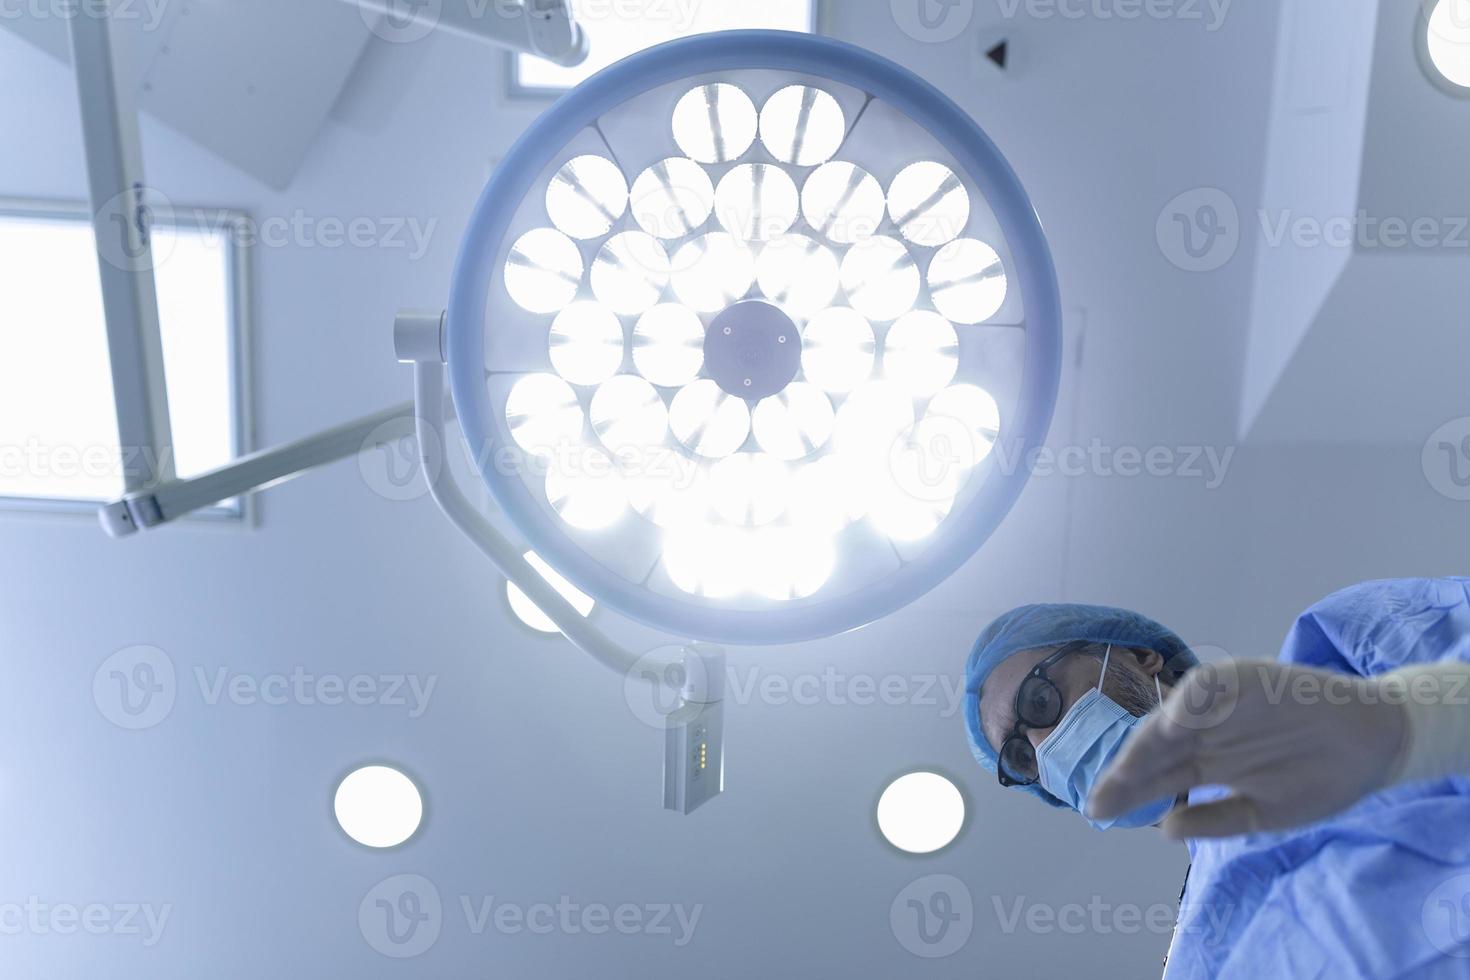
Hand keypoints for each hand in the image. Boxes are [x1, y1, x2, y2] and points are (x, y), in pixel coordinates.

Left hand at [1086, 659, 1408, 838]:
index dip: (1127, 791)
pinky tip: (1174, 720)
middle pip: (1155, 749)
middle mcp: (1206, 731)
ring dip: (1150, 739)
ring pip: (1175, 718)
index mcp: (1206, 762)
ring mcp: (1223, 704)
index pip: (1156, 777)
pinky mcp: (1247, 677)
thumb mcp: (1264, 813)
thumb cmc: (1319, 778)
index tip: (1097, 811)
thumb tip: (1165, 828)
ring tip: (1126, 765)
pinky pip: (1212, 685)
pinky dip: (1192, 700)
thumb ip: (1217, 819)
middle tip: (1100, 795)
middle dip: (1126, 771)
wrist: (1375, 743)